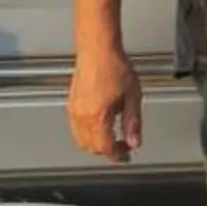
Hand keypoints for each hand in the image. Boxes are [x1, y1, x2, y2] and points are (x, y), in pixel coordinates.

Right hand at [65, 48, 142, 162]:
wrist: (98, 50)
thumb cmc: (114, 67)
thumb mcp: (133, 97)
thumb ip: (133, 123)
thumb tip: (135, 142)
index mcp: (98, 117)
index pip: (106, 148)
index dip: (118, 155)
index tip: (127, 154)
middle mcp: (82, 117)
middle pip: (91, 147)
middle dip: (107, 151)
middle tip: (123, 147)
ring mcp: (74, 111)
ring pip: (81, 140)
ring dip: (96, 144)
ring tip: (112, 138)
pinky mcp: (71, 104)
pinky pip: (76, 129)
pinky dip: (87, 135)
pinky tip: (99, 127)